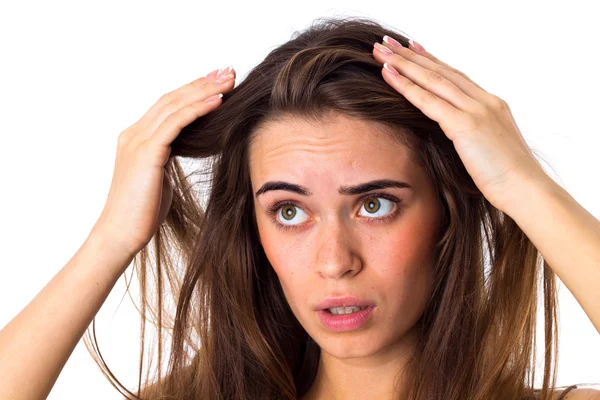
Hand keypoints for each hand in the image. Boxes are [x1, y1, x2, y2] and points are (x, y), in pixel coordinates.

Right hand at [91, 66, 235, 257]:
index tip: (218, 82)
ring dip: (204, 90)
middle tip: (228, 71)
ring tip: (229, 80)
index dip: (193, 90)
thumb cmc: (141, 212)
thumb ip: (167, 157)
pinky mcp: (146, 153)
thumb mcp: (158, 177)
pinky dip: (197, 109)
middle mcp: (134, 134)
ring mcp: (137, 141)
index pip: (168, 105)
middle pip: (172, 98)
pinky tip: (218, 102)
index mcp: (136, 138)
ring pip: (174, 105)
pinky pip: (175, 123)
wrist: (120, 234)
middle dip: (201, 83)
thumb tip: (186, 148)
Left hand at [372, 37, 548, 211]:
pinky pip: (429, 101)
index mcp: (492, 105)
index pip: (455, 76)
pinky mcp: (466, 124)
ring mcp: (476, 110)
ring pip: (433, 79)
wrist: (527, 190)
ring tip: (381, 51)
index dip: (431, 61)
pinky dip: (407, 86)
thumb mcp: (489, 150)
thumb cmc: (509, 179)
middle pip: (441, 71)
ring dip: (404, 64)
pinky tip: (389, 75)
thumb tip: (455, 138)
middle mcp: (484, 101)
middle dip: (412, 55)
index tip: (412, 48)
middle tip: (388, 42)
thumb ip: (472, 137)